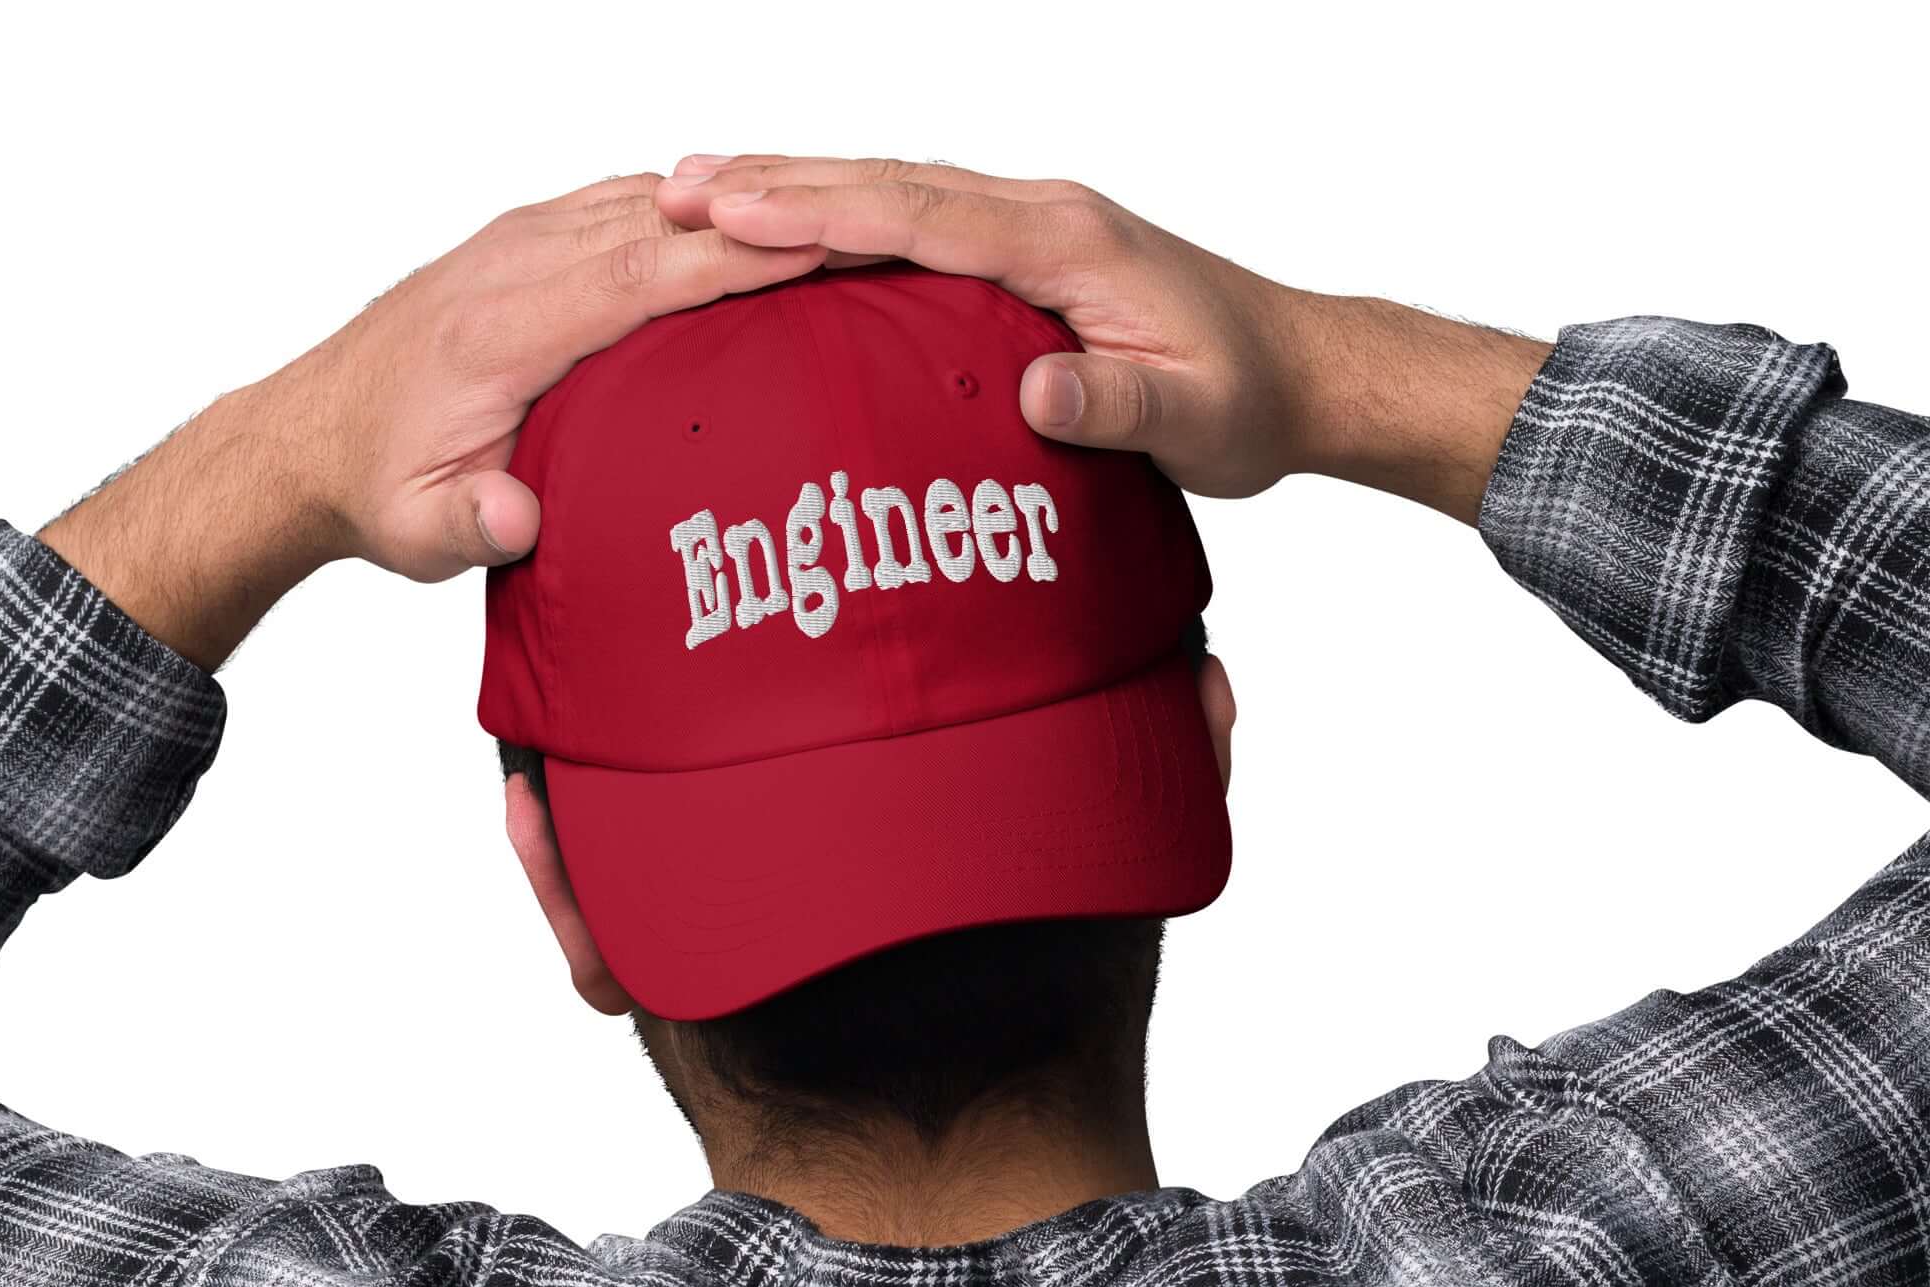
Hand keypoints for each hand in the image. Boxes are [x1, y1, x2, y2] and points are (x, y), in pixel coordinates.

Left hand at [41, 176, 823, 665]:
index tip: (817, 244)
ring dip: (740, 207)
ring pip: (648, 203)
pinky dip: (697, 213)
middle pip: (661, 222)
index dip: (730, 258)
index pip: (636, 275)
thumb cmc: (376, 484)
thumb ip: (468, 523)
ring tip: (840, 217)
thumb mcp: (415, 529)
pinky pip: (628, 210)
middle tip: (870, 221)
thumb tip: (517, 519)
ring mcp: (522, 244)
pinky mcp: (530, 245)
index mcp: (500, 328)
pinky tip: (755, 229)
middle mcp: (513, 265)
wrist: (308, 436)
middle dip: (766, 218)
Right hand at [655, 156, 1550, 522]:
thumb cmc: (1248, 398)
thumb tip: (1039, 388)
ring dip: (801, 190)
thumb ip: (1121, 401)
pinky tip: (797, 237)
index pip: (922, 213)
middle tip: (674, 185)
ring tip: (702, 193)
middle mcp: (1042, 214)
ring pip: (897, 194)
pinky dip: (848, 220)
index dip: (820, 209)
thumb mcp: (1197, 418)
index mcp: (1066, 241)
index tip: (730, 207)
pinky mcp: (1028, 256)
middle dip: (779, 181)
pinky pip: (919, 226)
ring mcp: (1033, 227)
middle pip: (890, 183)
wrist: (1299, 372)